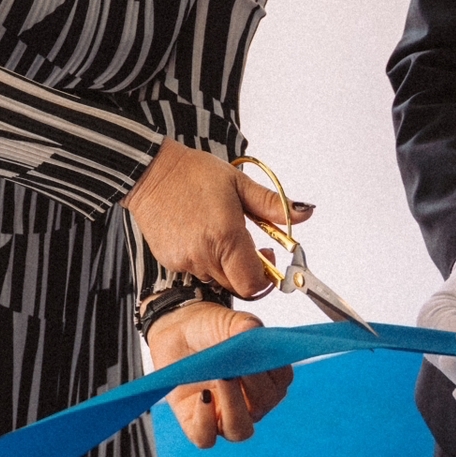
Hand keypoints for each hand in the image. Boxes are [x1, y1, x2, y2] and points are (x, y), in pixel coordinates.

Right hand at [120, 142, 310, 296]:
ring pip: (216, 278)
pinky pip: (196, 270)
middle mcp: (205, 254)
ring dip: (224, 264)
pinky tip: (198, 234)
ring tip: (219, 233)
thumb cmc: (193, 174)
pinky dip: (203, 259)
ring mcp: (185, 260)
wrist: (150, 172)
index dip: (265, 277)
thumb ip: (273, 204)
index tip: (267, 257)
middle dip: (246, 269)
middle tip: (246, 244)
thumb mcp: (238, 183)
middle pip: (236, 284)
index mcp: (226, 236)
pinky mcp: (170, 261)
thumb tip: (305, 212)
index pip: (253, 283)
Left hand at [146, 303, 292, 446]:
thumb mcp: (227, 321)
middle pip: (262, 406)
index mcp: (266, 378)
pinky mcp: (196, 423)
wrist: (177, 331)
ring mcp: (224, 416)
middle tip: (237, 364)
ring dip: (233, 407)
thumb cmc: (209, 328)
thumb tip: (250, 329)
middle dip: (252, 385)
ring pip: (239, 430)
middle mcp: (250, 403)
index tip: (259, 352)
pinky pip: (205, 438)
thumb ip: (242, 326)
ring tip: (223, 378)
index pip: (281, 381)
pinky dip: (205, 422)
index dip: (273, 369)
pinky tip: (203, 396)